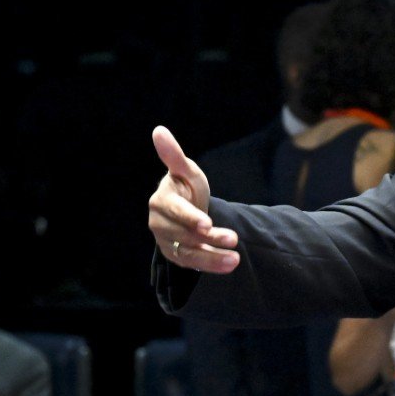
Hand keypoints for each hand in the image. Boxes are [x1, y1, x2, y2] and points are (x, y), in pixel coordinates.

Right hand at [149, 126, 240, 273]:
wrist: (187, 208)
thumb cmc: (186, 187)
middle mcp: (160, 224)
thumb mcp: (186, 171)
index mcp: (161, 201)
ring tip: (235, 259)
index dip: (190, 218)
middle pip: (183, 234)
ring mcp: (166, 242)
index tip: (208, 224)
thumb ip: (174, 156)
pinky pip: (193, 264)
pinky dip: (212, 265)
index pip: (174, 212)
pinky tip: (230, 264)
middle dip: (208, 238)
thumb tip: (159, 130)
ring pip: (188, 253)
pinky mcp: (176, 256)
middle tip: (233, 239)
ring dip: (212, 257)